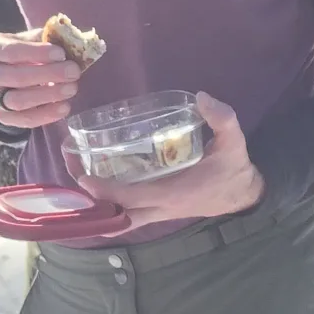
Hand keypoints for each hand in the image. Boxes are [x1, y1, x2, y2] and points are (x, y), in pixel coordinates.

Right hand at [0, 31, 81, 128]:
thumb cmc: (19, 52)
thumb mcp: (25, 39)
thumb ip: (44, 38)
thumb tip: (69, 41)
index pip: (11, 51)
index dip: (38, 53)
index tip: (61, 53)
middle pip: (17, 77)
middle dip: (49, 74)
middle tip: (74, 71)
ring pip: (19, 101)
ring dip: (49, 95)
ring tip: (71, 88)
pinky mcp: (2, 117)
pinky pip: (24, 120)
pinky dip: (47, 114)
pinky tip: (64, 107)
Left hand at [75, 92, 265, 229]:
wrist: (243, 195)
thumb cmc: (234, 170)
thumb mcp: (234, 143)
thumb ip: (222, 119)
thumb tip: (203, 97)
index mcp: (172, 194)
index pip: (131, 197)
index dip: (105, 190)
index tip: (83, 176)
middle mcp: (159, 208)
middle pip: (115, 212)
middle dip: (89, 197)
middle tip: (70, 166)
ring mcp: (157, 212)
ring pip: (118, 217)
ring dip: (95, 202)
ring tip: (75, 172)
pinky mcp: (157, 210)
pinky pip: (126, 214)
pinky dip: (107, 205)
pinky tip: (94, 183)